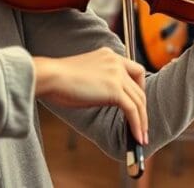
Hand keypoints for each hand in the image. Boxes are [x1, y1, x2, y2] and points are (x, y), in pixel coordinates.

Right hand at [33, 49, 147, 144]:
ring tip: (141, 137)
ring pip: (138, 100)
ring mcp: (117, 74)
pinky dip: (137, 124)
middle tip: (142, 125)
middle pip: (139, 87)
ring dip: (142, 121)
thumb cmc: (60, 80)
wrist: (51, 76)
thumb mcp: (86, 75)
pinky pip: (132, 109)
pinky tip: (136, 137)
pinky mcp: (115, 89)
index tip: (137, 105)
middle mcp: (117, 61)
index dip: (139, 89)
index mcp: (110, 55)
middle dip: (142, 109)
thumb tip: (107, 99)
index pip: (135, 71)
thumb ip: (101, 81)